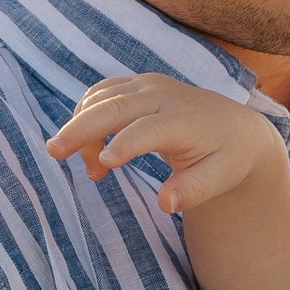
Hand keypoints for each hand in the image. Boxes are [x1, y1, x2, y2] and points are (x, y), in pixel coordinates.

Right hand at [47, 73, 287, 216]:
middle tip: (54, 153)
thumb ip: (193, 191)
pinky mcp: (135, 85)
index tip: (102, 165)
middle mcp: (163, 95)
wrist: (235, 128)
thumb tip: (165, 204)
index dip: (124, 144)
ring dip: (82, 129)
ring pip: (101, 98)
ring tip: (91, 173)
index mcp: (184, 119)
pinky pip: (100, 94)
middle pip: (114, 106)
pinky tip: (90, 151)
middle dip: (80, 128)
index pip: (149, 128)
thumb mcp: (220, 179)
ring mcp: (147, 86)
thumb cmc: (227, 159)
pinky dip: (85, 117)